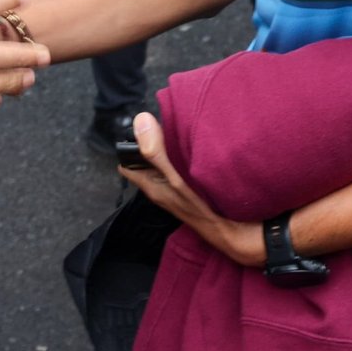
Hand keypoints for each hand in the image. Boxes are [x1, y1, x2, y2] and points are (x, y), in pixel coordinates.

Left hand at [120, 112, 264, 267]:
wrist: (224, 228)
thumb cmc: (197, 205)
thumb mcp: (174, 176)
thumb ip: (156, 152)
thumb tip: (140, 122)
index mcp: (149, 184)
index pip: (127, 164)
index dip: (128, 147)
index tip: (137, 130)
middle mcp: (157, 188)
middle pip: (143, 163)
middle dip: (147, 145)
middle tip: (159, 126)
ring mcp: (171, 190)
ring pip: (159, 166)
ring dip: (163, 151)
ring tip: (172, 133)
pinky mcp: (183, 191)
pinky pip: (173, 170)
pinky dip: (176, 159)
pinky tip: (187, 149)